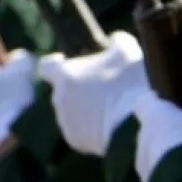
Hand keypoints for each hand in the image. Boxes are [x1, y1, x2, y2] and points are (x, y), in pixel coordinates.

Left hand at [39, 31, 147, 156]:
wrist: (135, 125)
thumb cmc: (130, 83)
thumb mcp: (128, 51)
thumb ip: (117, 41)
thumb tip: (114, 39)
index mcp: (66, 75)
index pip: (46, 66)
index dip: (56, 63)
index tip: (66, 62)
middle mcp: (59, 99)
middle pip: (63, 90)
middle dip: (78, 88)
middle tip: (103, 86)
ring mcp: (66, 123)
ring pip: (71, 111)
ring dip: (84, 108)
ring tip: (111, 107)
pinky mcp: (76, 142)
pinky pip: (80, 130)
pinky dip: (91, 127)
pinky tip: (112, 123)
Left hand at [131, 91, 181, 181]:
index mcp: (153, 113)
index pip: (145, 101)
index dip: (156, 102)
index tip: (170, 104)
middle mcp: (142, 134)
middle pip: (151, 129)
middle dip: (166, 131)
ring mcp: (142, 159)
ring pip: (153, 151)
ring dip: (166, 153)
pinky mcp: (147, 180)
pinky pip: (158, 171)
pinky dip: (168, 171)